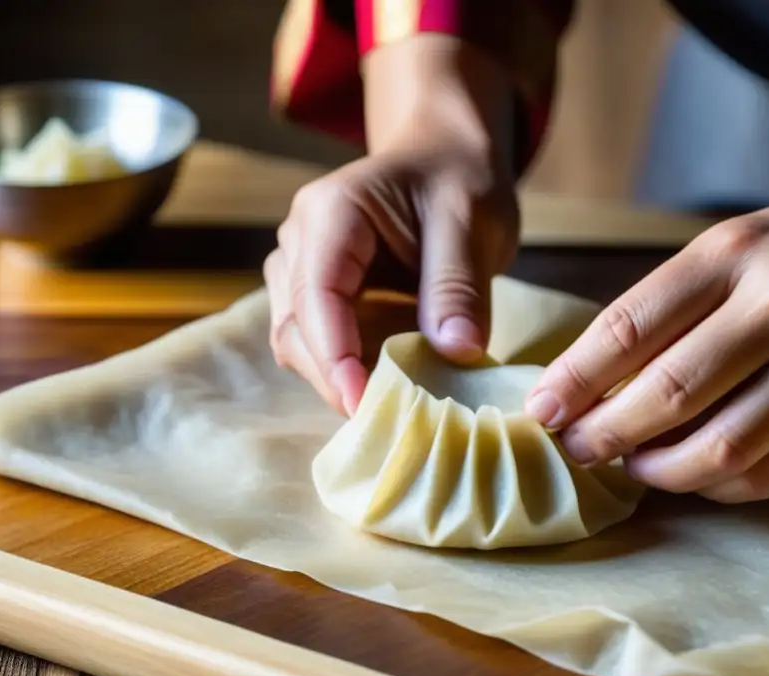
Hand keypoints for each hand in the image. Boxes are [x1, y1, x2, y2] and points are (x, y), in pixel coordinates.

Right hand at [264, 36, 517, 415]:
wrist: (445, 161)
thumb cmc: (458, 181)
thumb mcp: (472, 222)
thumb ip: (458, 285)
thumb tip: (456, 353)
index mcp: (332, 212)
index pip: (317, 292)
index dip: (334, 353)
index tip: (364, 402)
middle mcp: (301, 241)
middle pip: (296, 327)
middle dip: (335, 378)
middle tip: (389, 421)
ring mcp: (301, 270)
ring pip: (298, 342)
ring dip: (338, 380)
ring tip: (393, 408)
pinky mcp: (318, 297)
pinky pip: (319, 345)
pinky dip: (347, 371)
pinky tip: (388, 389)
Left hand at [525, 201, 768, 502]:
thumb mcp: (731, 249)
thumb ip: (664, 307)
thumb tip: (586, 385)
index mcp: (739, 255)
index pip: (631, 326)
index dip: (574, 380)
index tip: (542, 411)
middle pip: (671, 395)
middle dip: (607, 433)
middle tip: (579, 448)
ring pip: (723, 452)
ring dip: (662, 472)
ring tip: (636, 464)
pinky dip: (720, 487)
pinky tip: (697, 473)